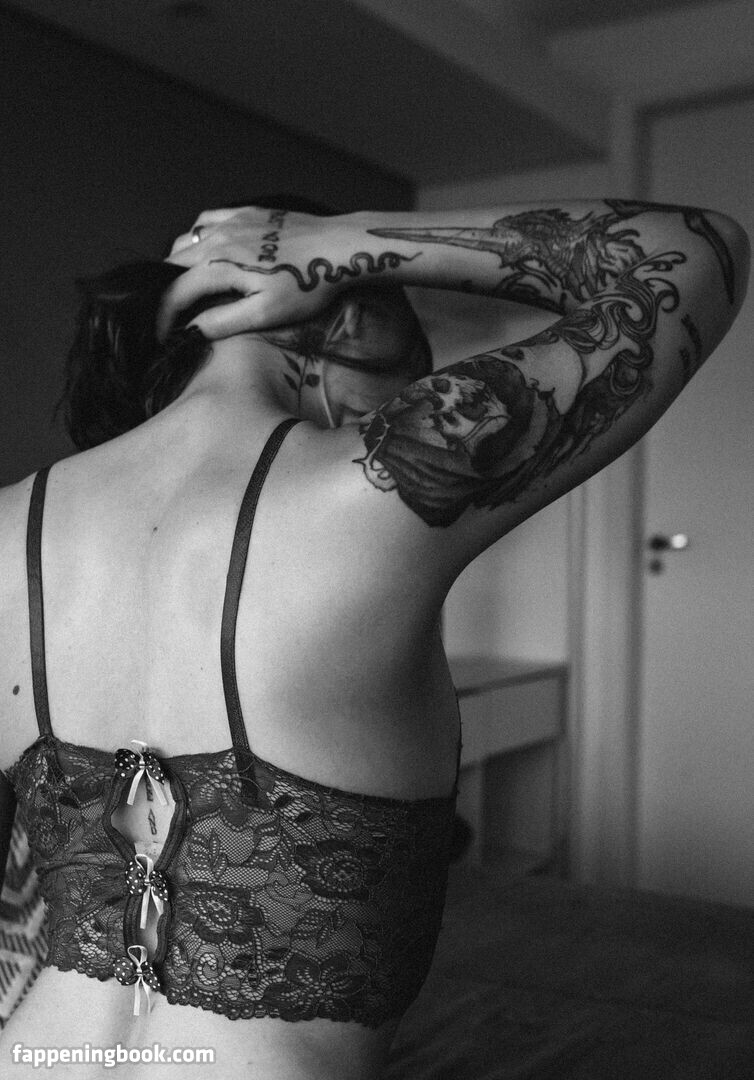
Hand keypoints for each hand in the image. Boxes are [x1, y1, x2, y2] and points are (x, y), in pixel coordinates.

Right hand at [157, 205, 375, 340]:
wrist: (338, 246)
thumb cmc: (307, 284)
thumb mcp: (265, 313)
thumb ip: (223, 321)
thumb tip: (190, 330)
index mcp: (218, 265)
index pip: (175, 292)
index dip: (163, 317)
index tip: (162, 336)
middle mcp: (217, 239)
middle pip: (174, 264)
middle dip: (168, 290)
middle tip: (175, 314)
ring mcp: (231, 221)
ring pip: (187, 239)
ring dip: (179, 263)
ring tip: (187, 286)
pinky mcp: (246, 213)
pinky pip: (207, 219)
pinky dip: (197, 236)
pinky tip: (206, 248)